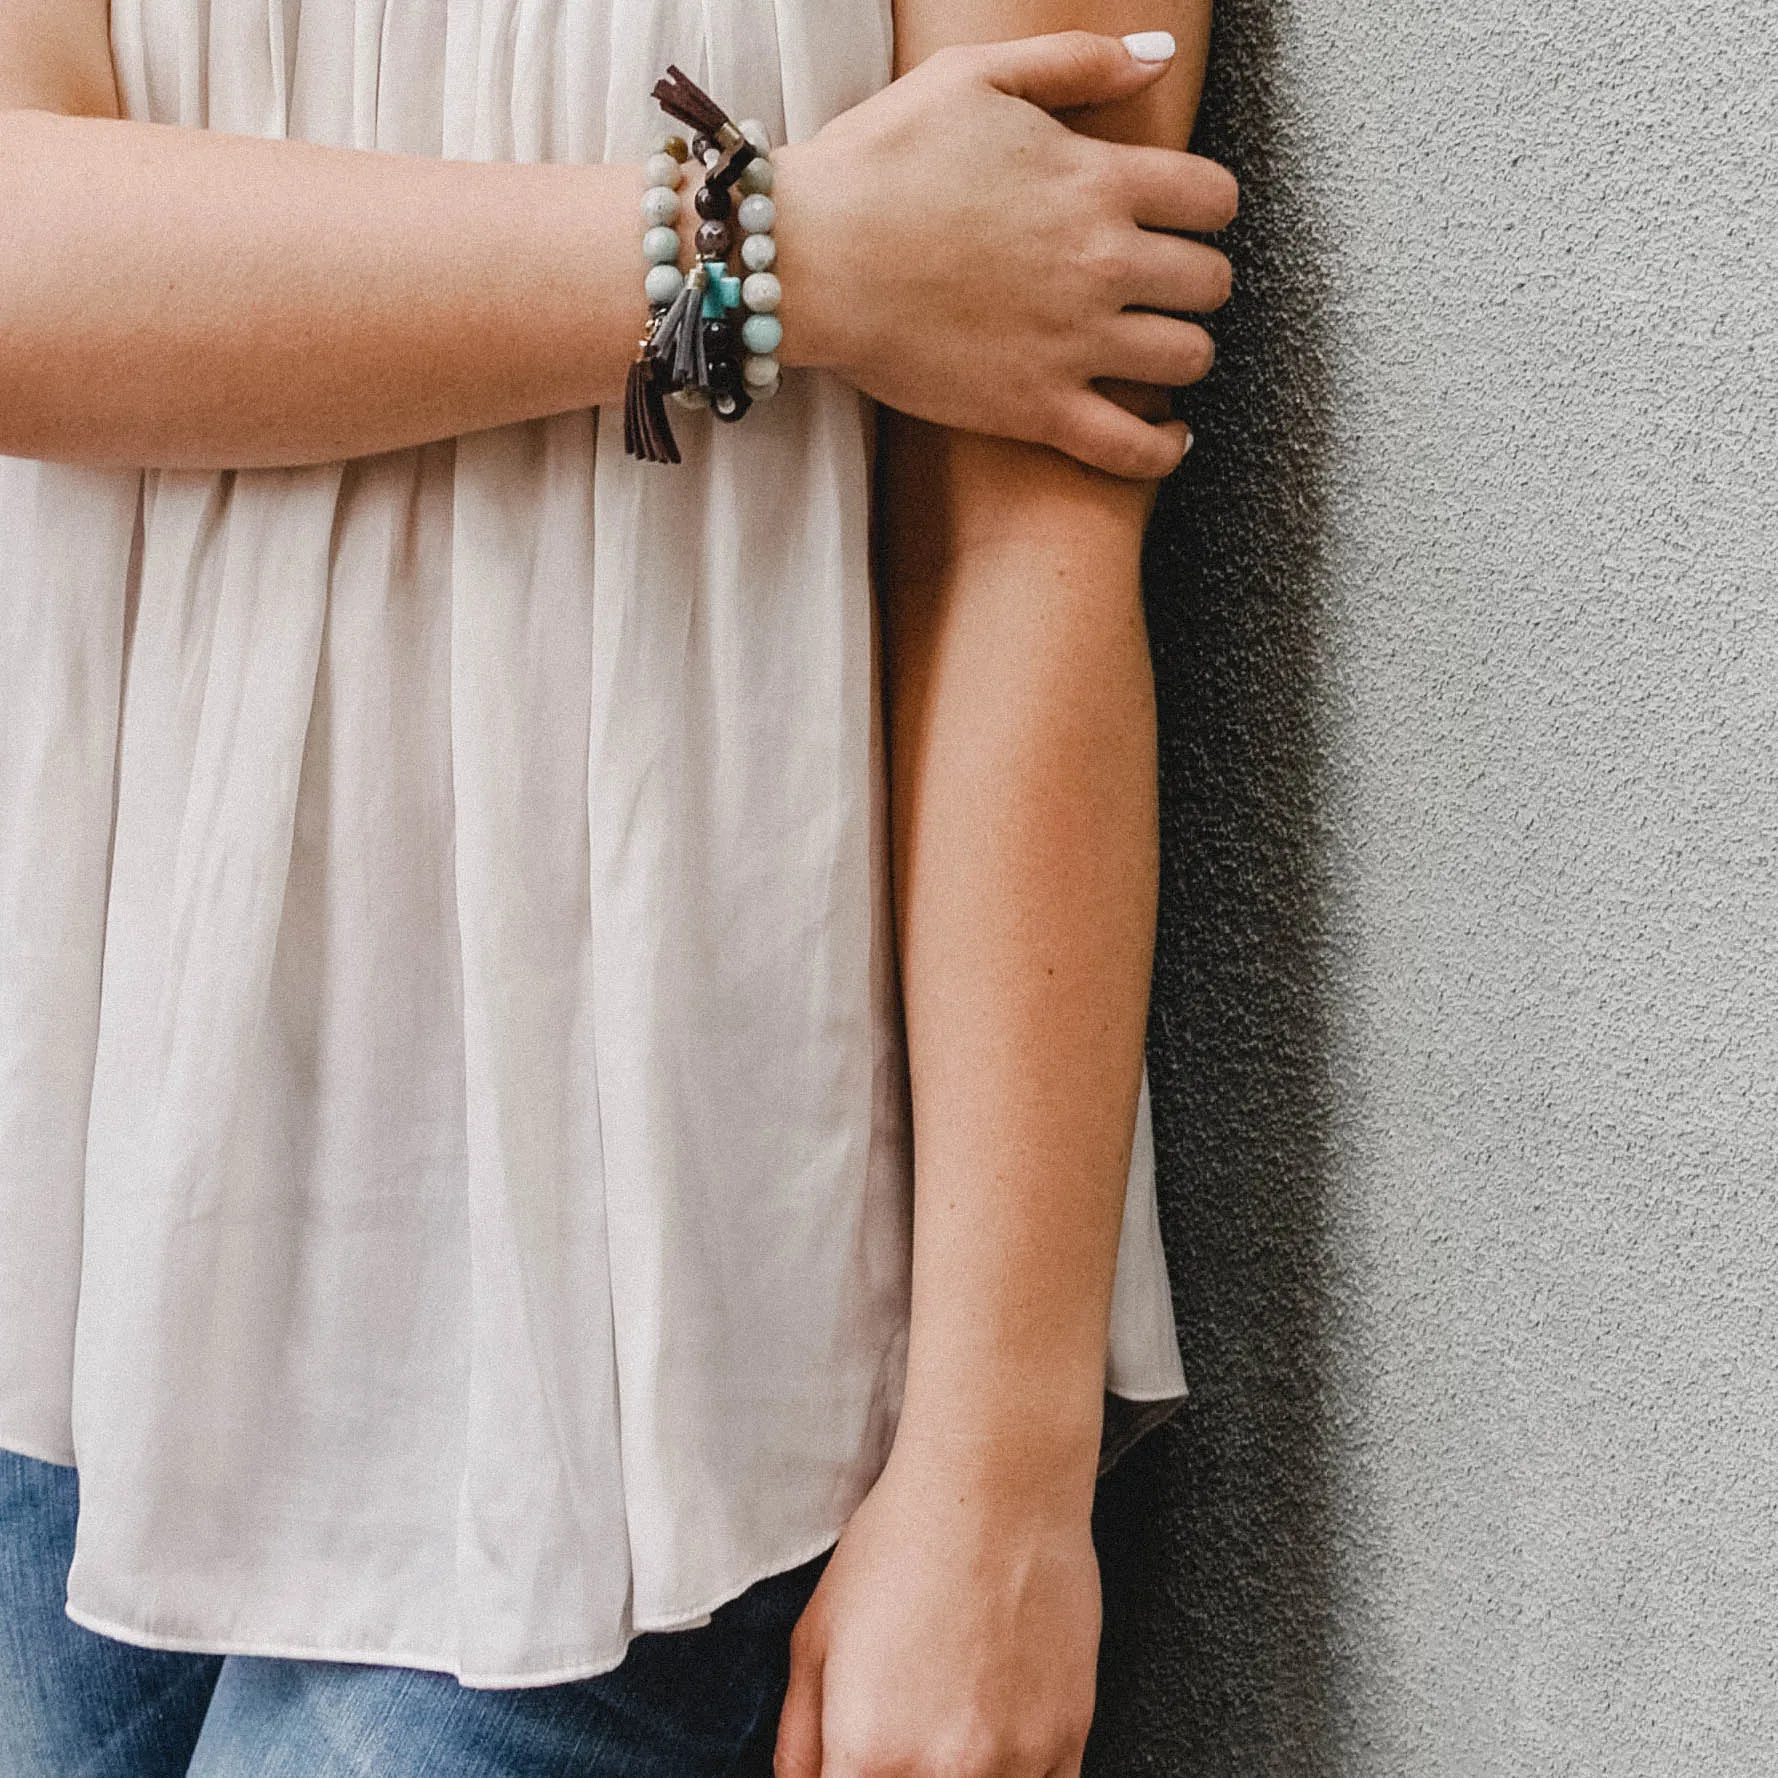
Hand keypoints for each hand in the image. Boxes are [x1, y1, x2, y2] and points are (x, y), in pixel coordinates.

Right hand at [773, 30, 1236, 480]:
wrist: (808, 258)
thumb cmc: (879, 163)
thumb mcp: (975, 76)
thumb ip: (1077, 61)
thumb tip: (1160, 55)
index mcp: (1098, 181)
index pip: (1214, 198)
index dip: (1207, 206)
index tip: (1183, 217)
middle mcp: (1101, 264)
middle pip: (1212, 281)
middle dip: (1196, 279)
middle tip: (1162, 284)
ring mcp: (1074, 344)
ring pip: (1190, 359)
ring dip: (1182, 352)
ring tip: (1155, 347)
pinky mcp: (1037, 410)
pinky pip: (1136, 448)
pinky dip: (1164, 447)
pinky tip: (1166, 433)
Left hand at [774, 1438, 1101, 1777]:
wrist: (994, 1487)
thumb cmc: (903, 1544)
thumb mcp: (815, 1636)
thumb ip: (799, 1739)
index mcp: (869, 1756)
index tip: (855, 1761)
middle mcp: (944, 1774)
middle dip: (899, 1772)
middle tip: (902, 1732)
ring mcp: (1013, 1763)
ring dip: (957, 1775)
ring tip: (950, 1724)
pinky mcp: (1067, 1739)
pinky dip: (1013, 1776)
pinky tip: (994, 1736)